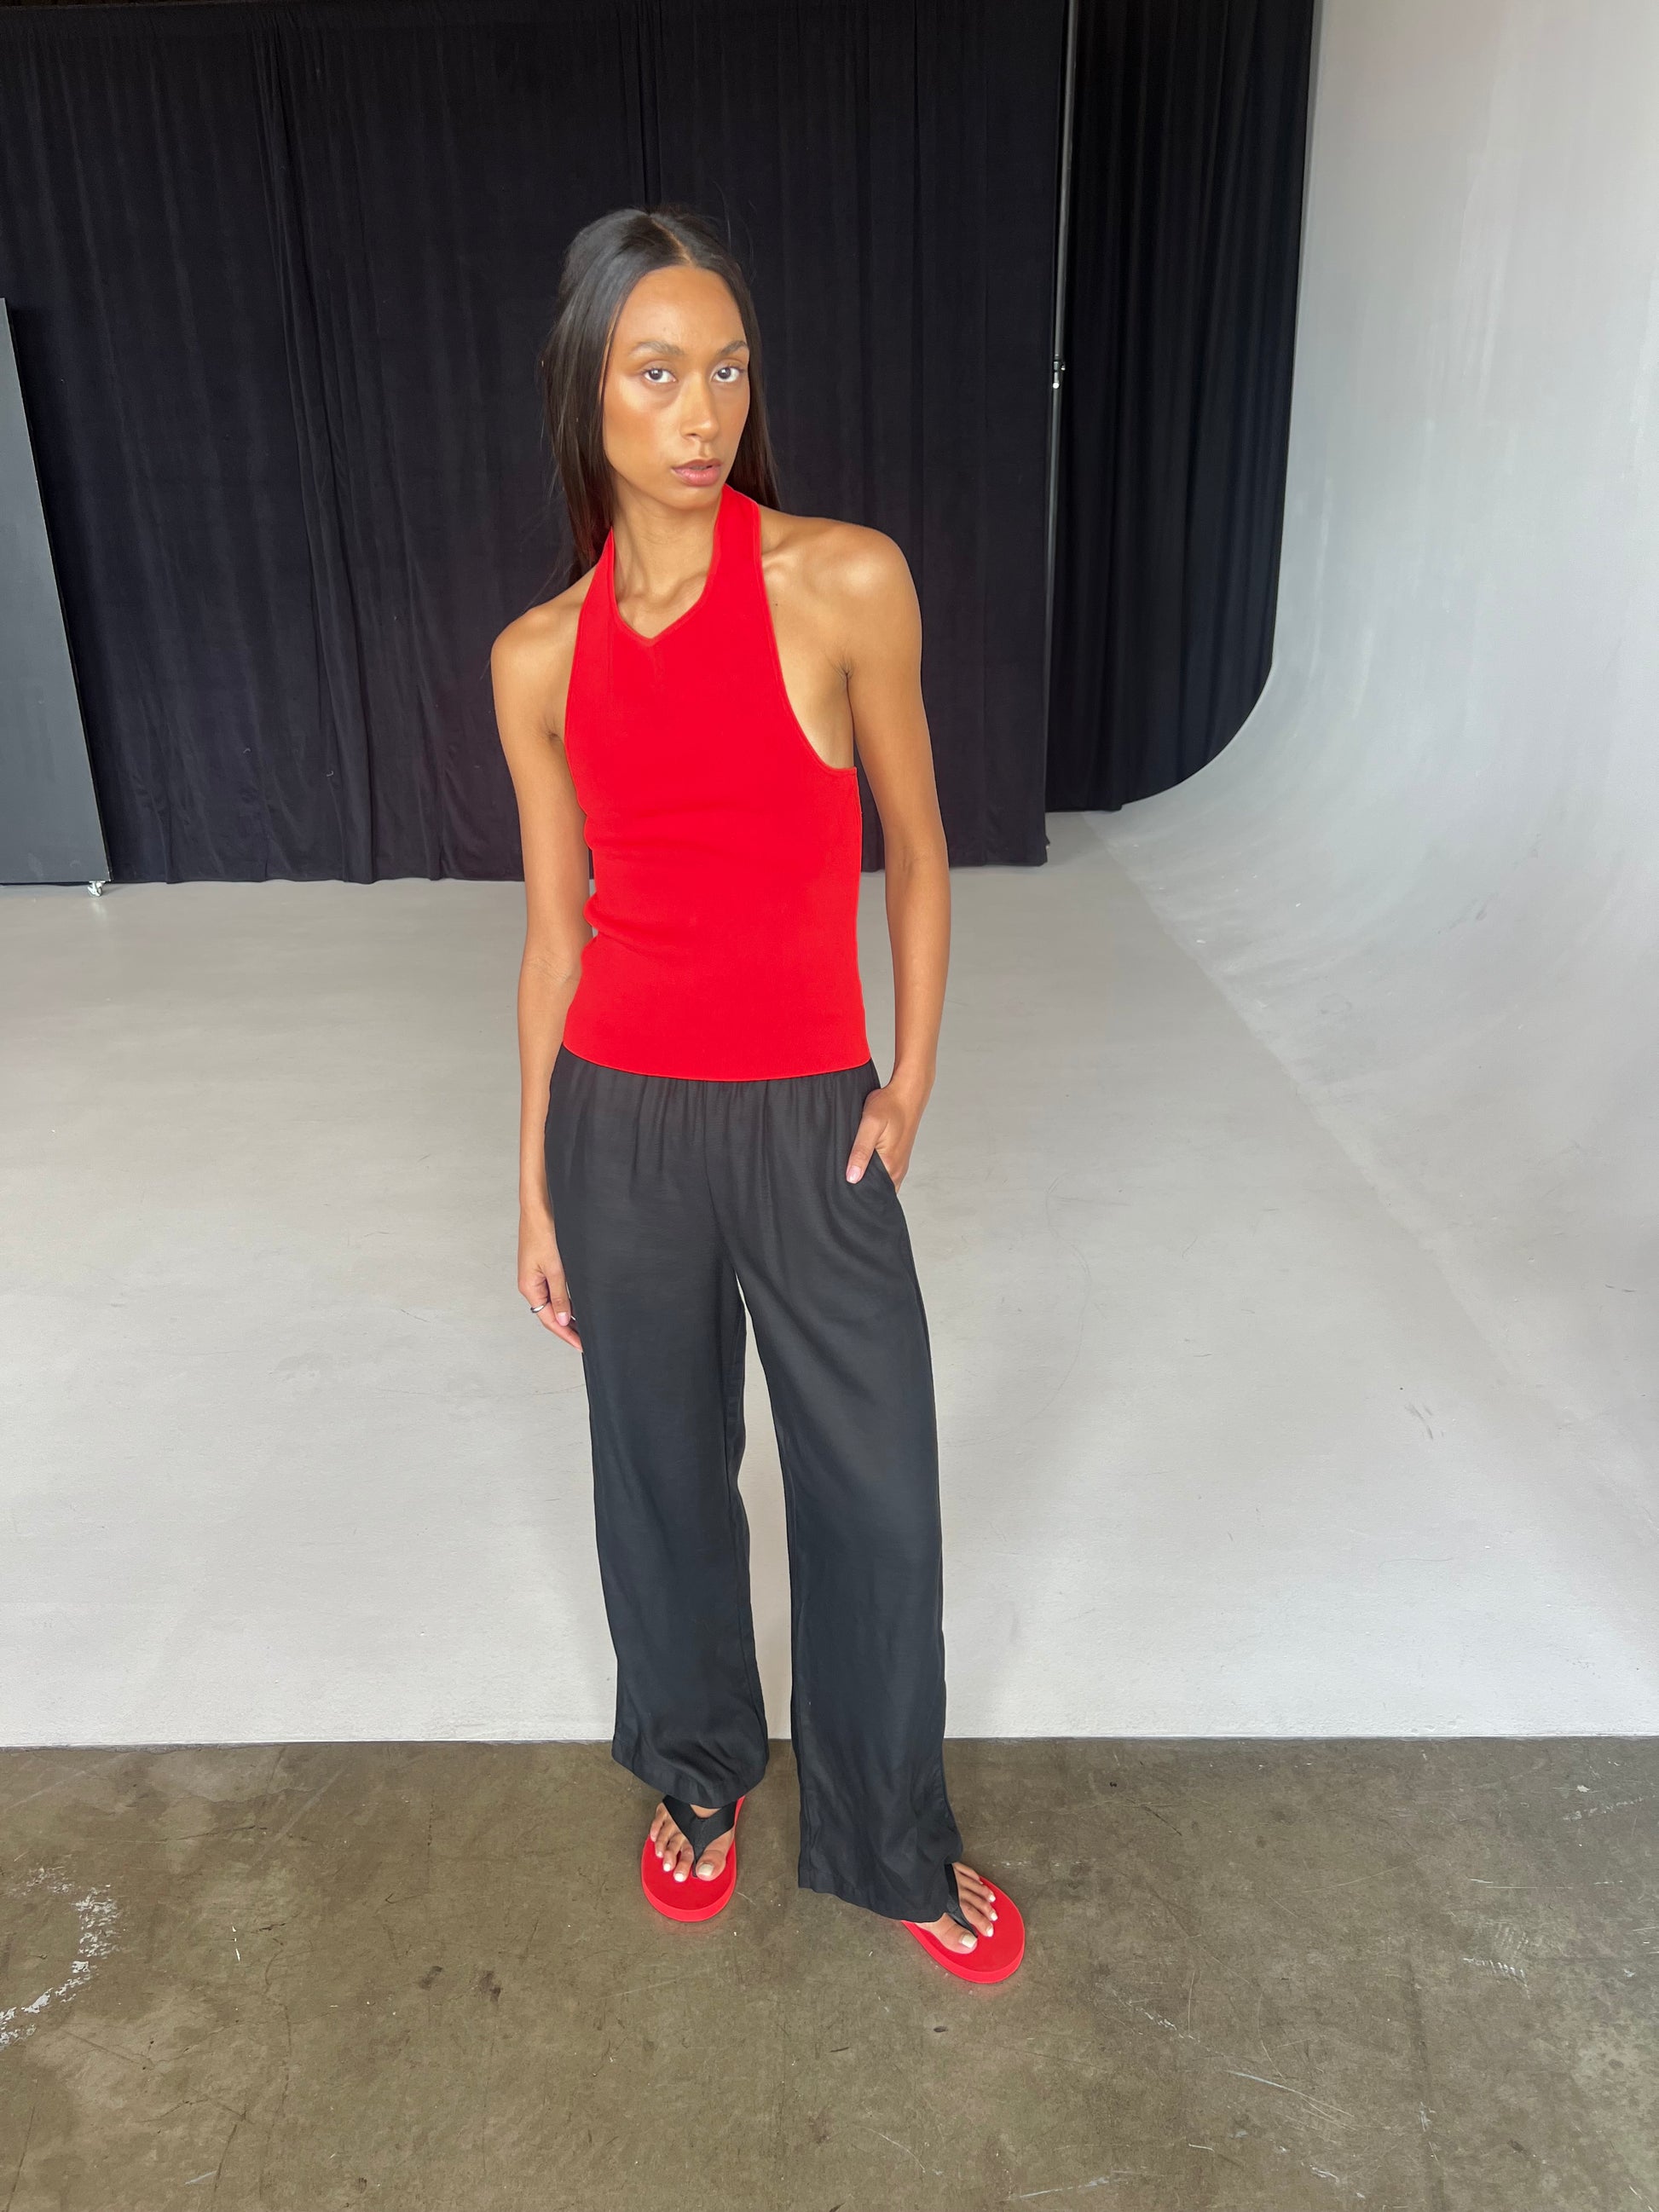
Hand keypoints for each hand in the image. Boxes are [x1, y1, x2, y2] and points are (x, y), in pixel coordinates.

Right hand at [518, 1208, 581, 1347]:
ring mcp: (536, 1275)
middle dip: (568, 1328)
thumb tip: (564, 1320)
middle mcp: (531, 1284)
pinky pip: (554, 1289)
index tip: (581, 1345)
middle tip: (586, 1340)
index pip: (549, 1319)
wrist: (539, 1207)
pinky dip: (566, 1299)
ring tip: (584, 1326)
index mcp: (530, 1287)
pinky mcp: (543, 1266)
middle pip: (550, 1313)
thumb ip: (561, 1296)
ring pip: (553, 1302)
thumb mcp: (556, 1268)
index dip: (566, 1334)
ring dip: (568, 1314)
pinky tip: (577, 1304)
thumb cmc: (543, 1232)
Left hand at [845, 1080, 922, 1189]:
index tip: (840, 1189)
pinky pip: (884, 1172)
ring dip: (865, 1178)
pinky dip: (872, 1170)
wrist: (907, 1092)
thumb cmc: (890, 1106)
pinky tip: (861, 1160)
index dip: (854, 1193)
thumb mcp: (870, 1125)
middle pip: (875, 1189)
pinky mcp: (898, 1157)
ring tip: (850, 1169)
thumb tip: (852, 1177)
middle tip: (841, 1178)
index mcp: (890, 1167)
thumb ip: (861, 1152)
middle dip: (859, 1188)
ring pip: (879, 1181)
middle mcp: (897, 1170)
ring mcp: (899, 1164)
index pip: (870, 1193)